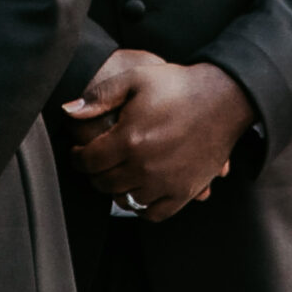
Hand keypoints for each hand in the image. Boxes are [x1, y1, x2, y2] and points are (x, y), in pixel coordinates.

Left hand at [65, 48, 252, 219]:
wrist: (223, 98)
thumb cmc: (178, 85)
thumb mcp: (135, 78)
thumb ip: (99, 95)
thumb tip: (68, 112)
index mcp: (129, 139)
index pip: (88, 162)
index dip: (77, 158)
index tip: (78, 153)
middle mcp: (145, 166)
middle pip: (104, 183)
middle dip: (94, 173)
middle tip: (96, 162)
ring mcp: (166, 182)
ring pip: (125, 200)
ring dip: (116, 189)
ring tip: (117, 174)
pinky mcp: (185, 191)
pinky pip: (153, 213)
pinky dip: (141, 207)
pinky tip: (139, 191)